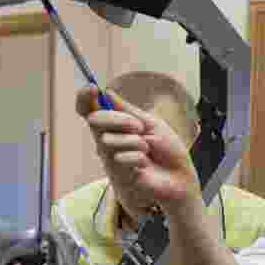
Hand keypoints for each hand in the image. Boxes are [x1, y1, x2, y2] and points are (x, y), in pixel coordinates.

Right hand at [75, 85, 202, 217]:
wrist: (180, 176)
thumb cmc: (168, 150)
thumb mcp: (151, 123)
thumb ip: (127, 110)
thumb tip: (106, 92)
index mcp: (116, 125)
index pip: (90, 110)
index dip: (84, 98)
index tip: (91, 88)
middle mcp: (109, 139)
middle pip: (95, 120)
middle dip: (118, 119)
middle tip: (139, 127)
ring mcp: (111, 157)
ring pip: (107, 140)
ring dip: (134, 141)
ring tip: (148, 150)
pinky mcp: (117, 174)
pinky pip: (120, 158)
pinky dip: (139, 158)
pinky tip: (146, 164)